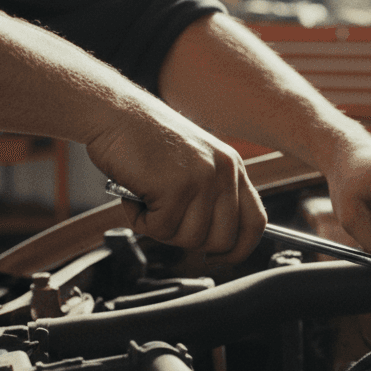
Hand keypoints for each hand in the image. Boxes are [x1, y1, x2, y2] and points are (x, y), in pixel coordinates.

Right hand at [84, 97, 266, 264]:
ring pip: (189, 239)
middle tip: (164, 219)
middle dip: (189, 241)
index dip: (239, 249)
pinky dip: (140, 220)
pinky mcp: (176, 186)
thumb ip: (210, 194)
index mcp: (232, 167)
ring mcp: (202, 179)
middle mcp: (224, 172)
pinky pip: (160, 230)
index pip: (256, 221)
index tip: (220, 258)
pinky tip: (134, 195)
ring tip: (147, 200)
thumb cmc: (145, 139)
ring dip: (160, 229)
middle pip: (221, 240)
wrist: (115, 112)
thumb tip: (213, 242)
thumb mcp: (194, 162)